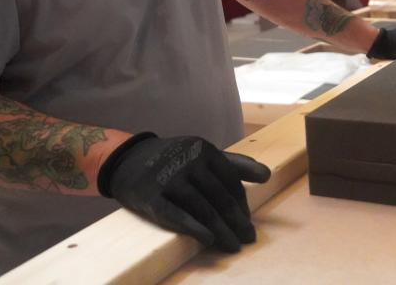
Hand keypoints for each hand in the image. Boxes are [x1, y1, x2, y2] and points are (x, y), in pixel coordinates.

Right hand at [98, 133, 270, 251]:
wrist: (128, 159)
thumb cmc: (174, 160)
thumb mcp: (202, 154)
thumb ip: (234, 164)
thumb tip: (266, 175)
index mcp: (204, 150)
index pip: (231, 181)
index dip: (242, 203)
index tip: (248, 221)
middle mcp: (188, 162)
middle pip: (219, 197)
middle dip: (236, 220)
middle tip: (249, 238)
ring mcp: (169, 178)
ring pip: (202, 208)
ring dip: (221, 230)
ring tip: (233, 246)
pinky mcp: (151, 197)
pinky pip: (176, 215)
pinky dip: (193, 228)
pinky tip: (208, 239)